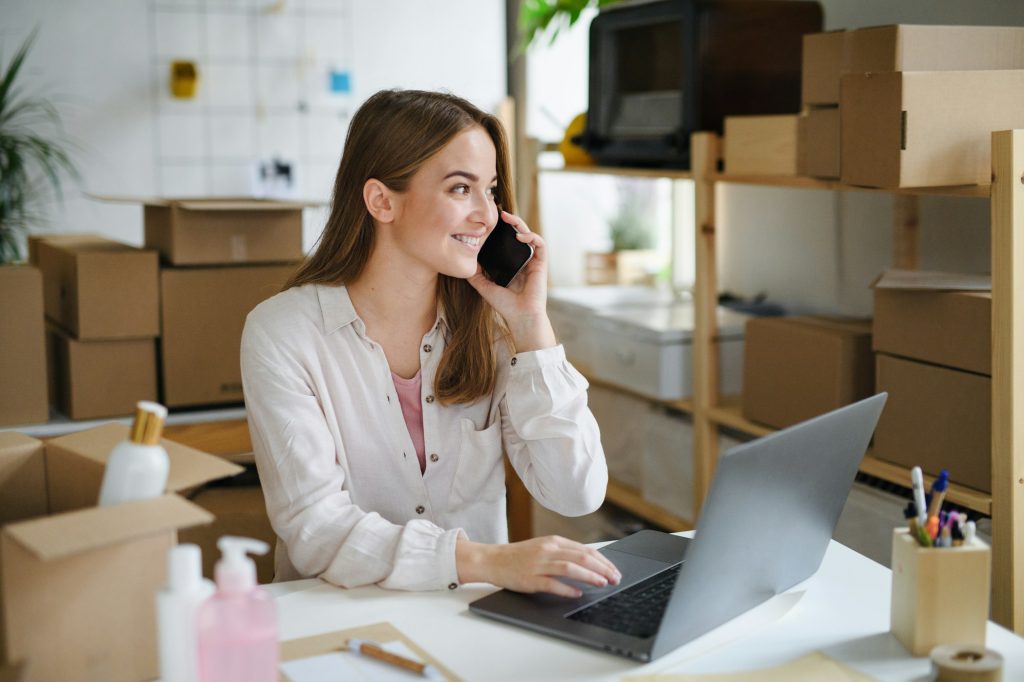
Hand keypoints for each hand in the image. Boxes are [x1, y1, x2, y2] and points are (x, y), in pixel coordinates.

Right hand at [456, 535, 621, 597]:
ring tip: (603, 583)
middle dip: (602, 568)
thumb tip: (590, 564)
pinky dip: (567, 589)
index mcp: (554, 542)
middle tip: (615, 579)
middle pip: (582, 557)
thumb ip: (564, 553)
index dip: (603, 561)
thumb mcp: (544, 548)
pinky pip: (552, 583)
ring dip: (590, 576)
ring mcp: (539, 564)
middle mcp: (548, 550)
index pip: (585, 550)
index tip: (614, 570)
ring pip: (570, 568)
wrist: (493, 560)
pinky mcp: (530, 578)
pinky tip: (577, 593)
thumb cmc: (520, 556)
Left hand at [466, 210, 556, 352]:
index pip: (506, 242)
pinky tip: (520, 236)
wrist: (520, 317)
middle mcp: (522, 260)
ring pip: (529, 235)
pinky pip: (540, 244)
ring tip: (509, 219)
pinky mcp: (541, 264)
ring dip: (521, 224)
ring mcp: (532, 261)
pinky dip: (531, 237)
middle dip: (510, 222)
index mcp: (510, 264)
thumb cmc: (505, 305)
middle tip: (499, 214)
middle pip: (518, 235)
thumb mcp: (484, 286)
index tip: (489, 221)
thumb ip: (475, 274)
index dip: (500, 231)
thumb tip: (464, 261)